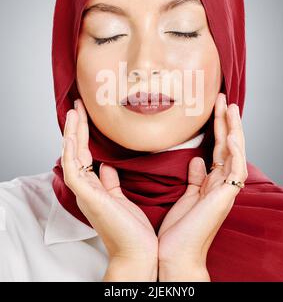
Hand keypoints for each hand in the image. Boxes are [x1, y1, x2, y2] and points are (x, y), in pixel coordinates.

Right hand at [62, 98, 157, 279]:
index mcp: (93, 187)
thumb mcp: (120, 198)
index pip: (84, 154)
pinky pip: (74, 171)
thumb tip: (106, 167)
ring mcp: (85, 193)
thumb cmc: (131, 229)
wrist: (138, 252)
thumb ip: (110, 182)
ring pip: (72, 156)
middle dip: (76, 127)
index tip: (85, 114)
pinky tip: (71, 136)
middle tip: (77, 104)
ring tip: (74, 111)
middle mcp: (86, 188)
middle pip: (76, 150)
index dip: (82, 133)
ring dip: (72, 133)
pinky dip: (70, 153)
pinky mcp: (88, 197)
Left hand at [157, 92, 247, 280]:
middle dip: (227, 122)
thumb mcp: (186, 197)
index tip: (214, 109)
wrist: (175, 254)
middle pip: (228, 146)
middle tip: (223, 99)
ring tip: (230, 108)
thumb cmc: (179, 230)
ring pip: (236, 154)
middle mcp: (222, 184)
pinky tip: (230, 136)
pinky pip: (235, 171)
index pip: (218, 149)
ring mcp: (225, 191)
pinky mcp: (225, 198)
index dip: (218, 128)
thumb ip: (194, 179)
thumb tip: (197, 160)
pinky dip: (235, 153)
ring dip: (234, 130)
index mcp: (212, 183)